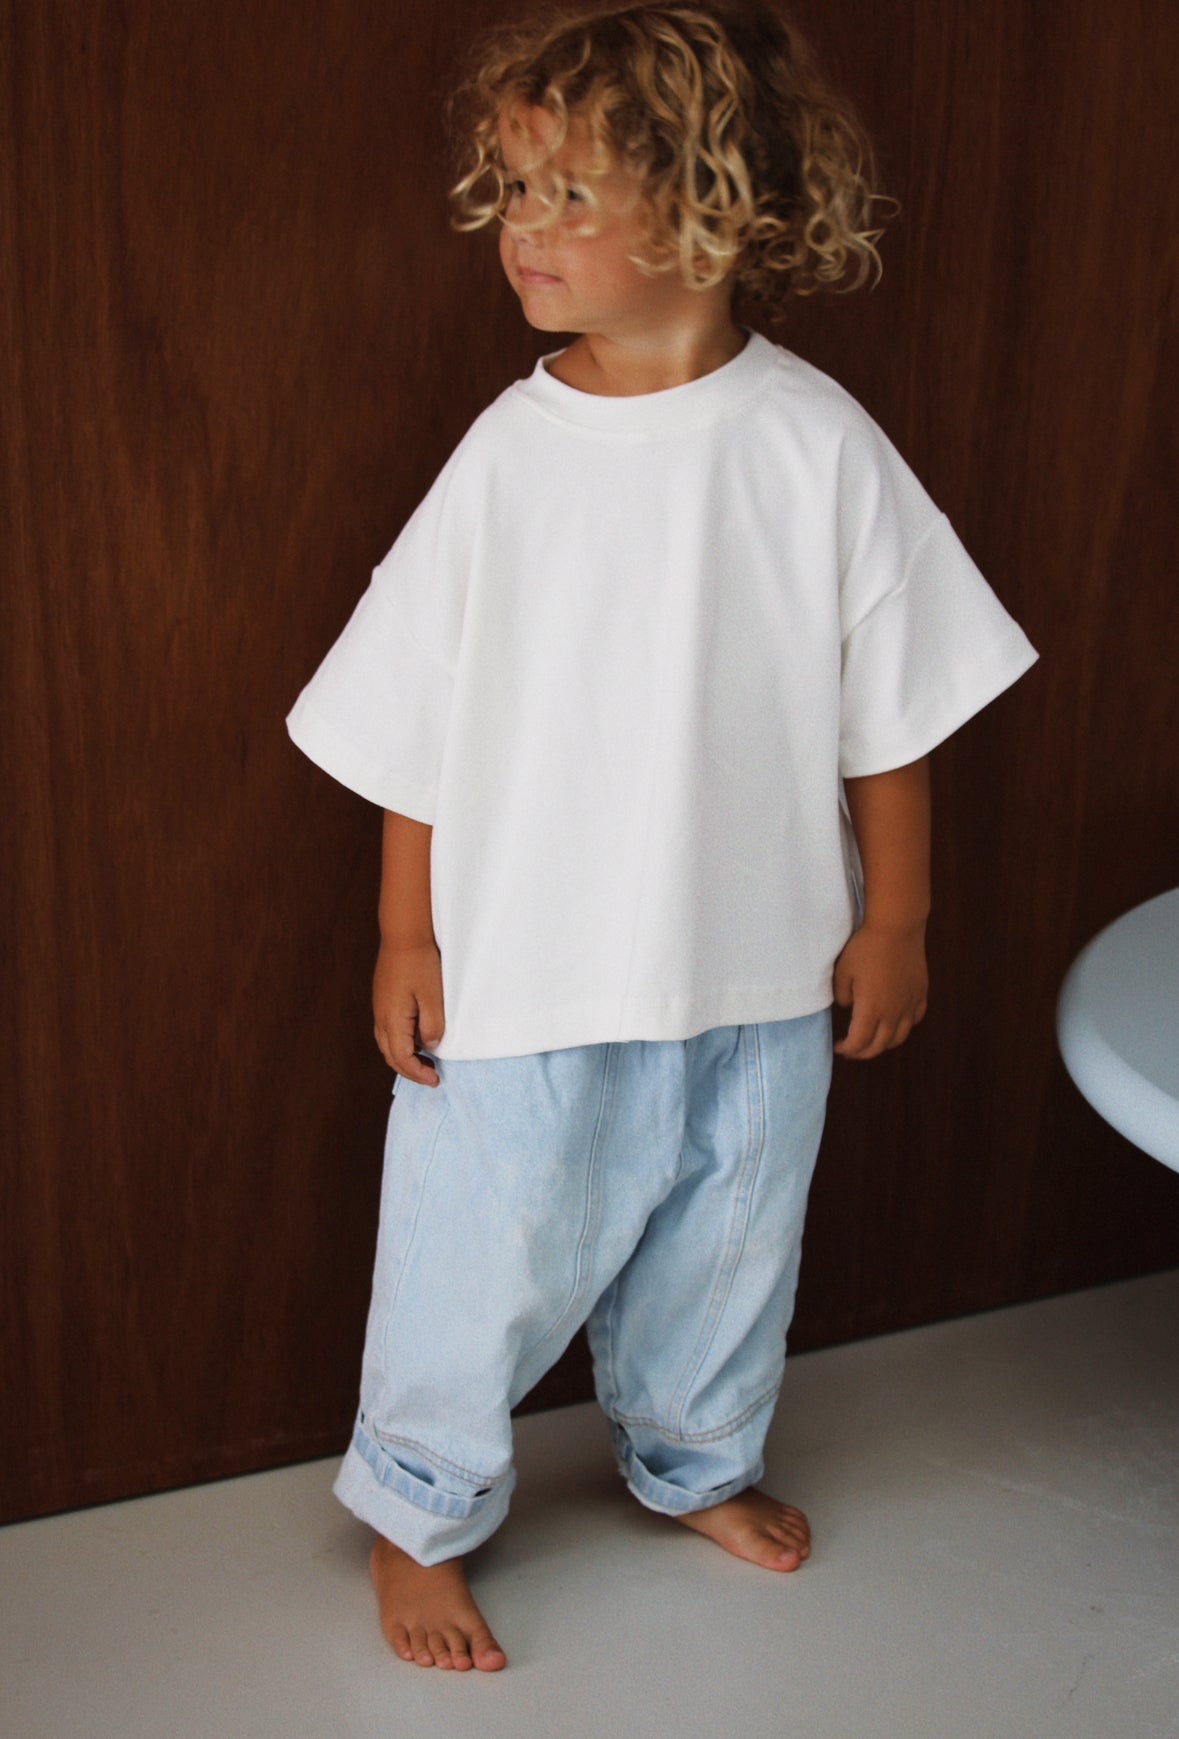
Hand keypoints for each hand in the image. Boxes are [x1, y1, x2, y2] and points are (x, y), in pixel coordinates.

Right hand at [372, 939, 444, 1085]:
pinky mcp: (383, 1001)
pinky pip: (388, 1031)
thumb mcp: (433, 997)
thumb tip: (430, 1046)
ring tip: (425, 1062)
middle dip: (410, 1071)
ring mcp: (380, 1009)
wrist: (403, 936)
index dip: (418, 1073)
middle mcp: (381, 1018)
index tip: (435, 1080)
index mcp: (392, 1020)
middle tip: (431, 1077)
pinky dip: (401, 1043)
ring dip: (404, 1058)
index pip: (402, 1059)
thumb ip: (432, 1026)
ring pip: (387, 1045)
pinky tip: (417, 1040)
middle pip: (391, 1057)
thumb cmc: (420, 963)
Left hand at [832, 922, 927, 1059]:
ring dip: (884, 1044)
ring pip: (899, 1037)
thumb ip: (842, 995)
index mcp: (871, 1009)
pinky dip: (904, 1026)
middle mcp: (893, 1012)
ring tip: (873, 1040)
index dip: (848, 1049)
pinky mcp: (920, 992)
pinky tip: (895, 1021)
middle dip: (863, 1052)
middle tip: (852, 1050)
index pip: (859, 1042)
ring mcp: (910, 1003)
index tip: (839, 1047)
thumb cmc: (866, 947)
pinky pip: (914, 1019)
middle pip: (880, 1046)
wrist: (897, 927)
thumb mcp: (842, 971)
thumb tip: (850, 1007)